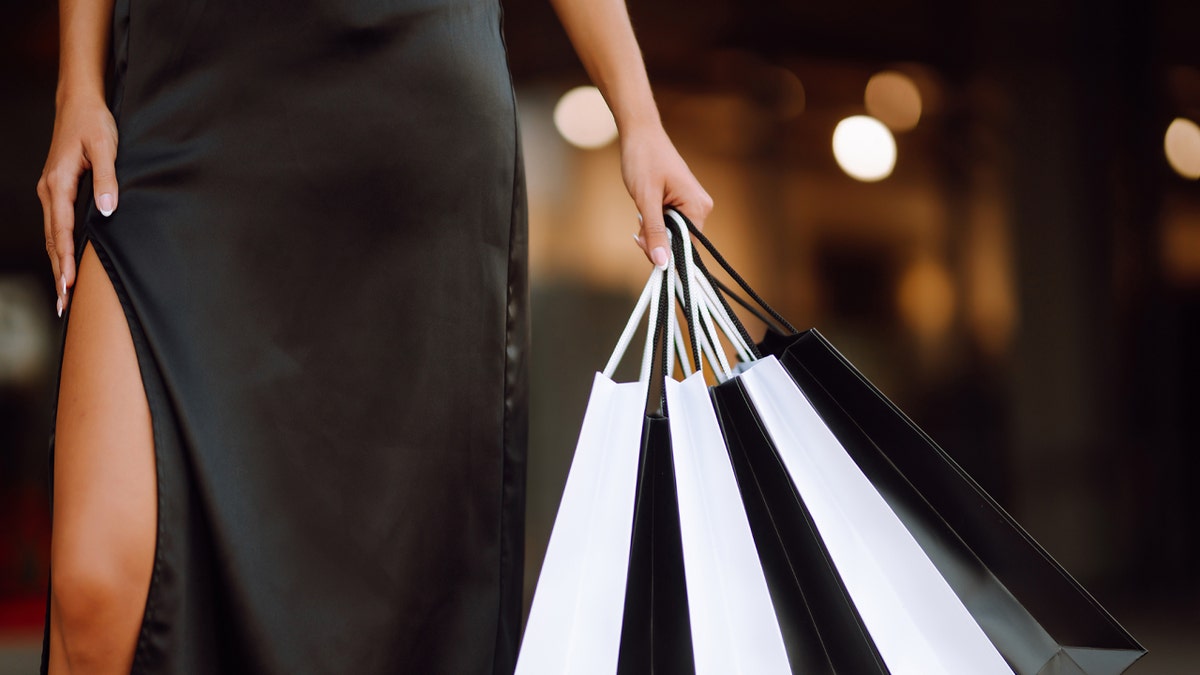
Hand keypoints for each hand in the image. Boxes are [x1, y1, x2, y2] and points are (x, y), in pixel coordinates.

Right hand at [36, 94, 119, 316]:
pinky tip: (66, 264)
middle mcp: (49, 190)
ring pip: (53, 236)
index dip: (67, 259)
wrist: (79, 104)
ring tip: (63, 294)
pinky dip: (60, 248)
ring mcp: (51, 191)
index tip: (69, 284)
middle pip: (53, 240)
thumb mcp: (106, 147)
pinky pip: (57, 226)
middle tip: (62, 305)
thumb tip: (108, 210)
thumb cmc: (94, 123)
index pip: (62, 230)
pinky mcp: (57, 190)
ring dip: (59, 265)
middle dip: (59, 273)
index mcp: (58, 183)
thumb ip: (109, 179)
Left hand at [619, 124, 712, 267]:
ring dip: (653, 230)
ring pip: (672, 233)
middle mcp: (700, 207)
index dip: (665, 251)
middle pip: (680, 242)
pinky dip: (654, 222)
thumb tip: (662, 262)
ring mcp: (692, 204)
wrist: (640, 134)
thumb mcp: (646, 199)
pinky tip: (644, 210)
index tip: (643, 243)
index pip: (687, 247)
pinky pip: (669, 223)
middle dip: (656, 240)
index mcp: (698, 207)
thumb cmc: (644, 160)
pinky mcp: (682, 201)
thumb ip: (654, 231)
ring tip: (640, 213)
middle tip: (637, 230)